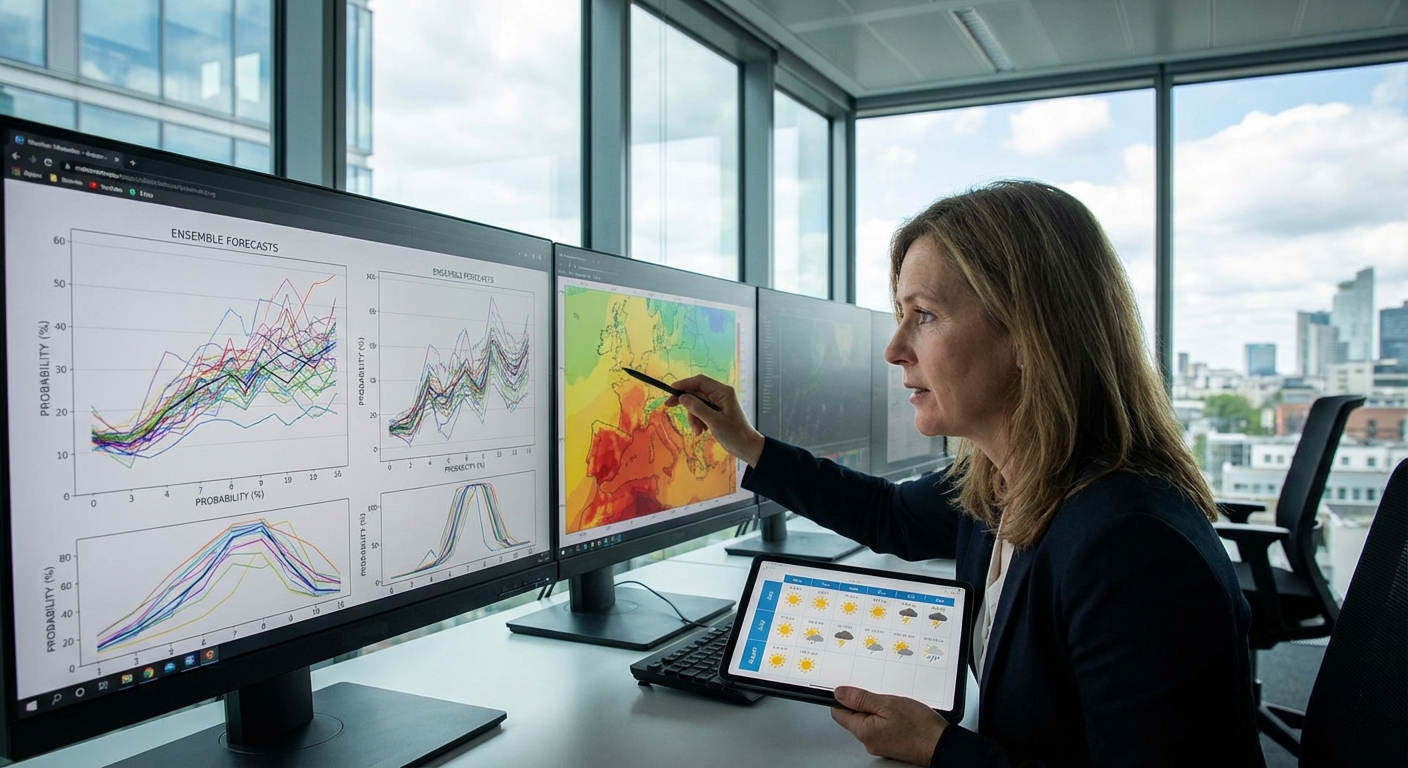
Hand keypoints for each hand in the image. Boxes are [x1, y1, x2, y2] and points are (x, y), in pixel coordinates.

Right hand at [664, 374, 765, 466]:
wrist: (747, 447)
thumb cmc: (734, 434)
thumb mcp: (714, 422)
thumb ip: (697, 408)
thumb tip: (682, 397)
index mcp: (723, 392)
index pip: (700, 381)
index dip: (684, 384)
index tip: (671, 390)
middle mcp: (720, 394)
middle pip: (696, 392)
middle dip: (687, 405)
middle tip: (669, 407)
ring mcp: (718, 403)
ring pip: (696, 404)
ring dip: (693, 417)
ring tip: (698, 431)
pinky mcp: (716, 412)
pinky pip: (701, 412)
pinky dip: (698, 421)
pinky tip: (702, 431)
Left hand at [830, 686, 947, 765]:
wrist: (942, 745)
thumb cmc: (919, 727)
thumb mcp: (888, 704)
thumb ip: (861, 699)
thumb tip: (840, 693)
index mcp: (863, 731)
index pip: (839, 713)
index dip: (843, 698)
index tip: (853, 688)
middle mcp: (868, 741)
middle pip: (854, 716)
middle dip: (863, 702)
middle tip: (880, 695)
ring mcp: (880, 744)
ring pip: (869, 720)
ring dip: (877, 709)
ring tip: (894, 704)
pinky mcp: (891, 743)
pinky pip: (881, 726)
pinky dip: (887, 717)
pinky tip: (899, 712)